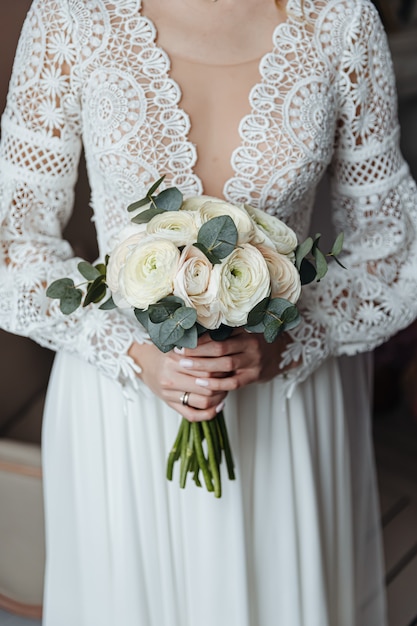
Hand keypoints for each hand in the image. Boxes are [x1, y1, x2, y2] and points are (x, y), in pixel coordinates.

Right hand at [128, 341, 227, 421]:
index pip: (205, 369)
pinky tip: (218, 406)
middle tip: (229, 378)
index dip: (220, 369)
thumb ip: (195, 349)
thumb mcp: (176, 347)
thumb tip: (221, 349)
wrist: (142, 363)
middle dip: (222, 383)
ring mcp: (170, 395)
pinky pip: (193, 415)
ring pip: (203, 401)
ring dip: (219, 398)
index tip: (227, 365)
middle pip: (206, 385)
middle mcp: (170, 380)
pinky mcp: (171, 405)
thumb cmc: (162, 353)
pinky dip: (209, 413)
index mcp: (173, 362)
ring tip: (224, 390)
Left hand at [173, 329, 299, 394]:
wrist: (281, 353)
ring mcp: (253, 362)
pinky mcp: (253, 377)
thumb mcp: (243, 332)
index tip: (182, 340)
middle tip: (179, 354)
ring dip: (203, 366)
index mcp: (245, 331)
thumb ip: (224, 332)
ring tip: (185, 366)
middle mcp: (251, 346)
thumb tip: (194, 331)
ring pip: (225, 365)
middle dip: (197, 352)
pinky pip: (233, 383)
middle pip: (220, 349)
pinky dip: (216, 384)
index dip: (199, 339)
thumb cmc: (254, 341)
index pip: (219, 335)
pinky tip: (201, 383)